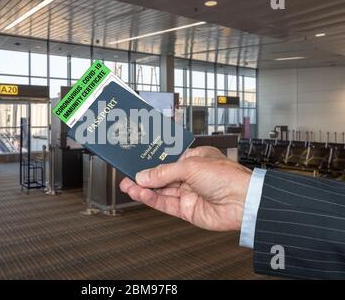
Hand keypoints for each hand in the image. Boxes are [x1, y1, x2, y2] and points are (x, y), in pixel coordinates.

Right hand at [119, 146, 251, 230]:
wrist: (243, 202)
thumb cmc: (227, 177)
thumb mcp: (190, 166)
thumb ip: (163, 172)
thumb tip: (144, 176)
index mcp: (195, 159)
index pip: (167, 160)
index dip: (151, 161)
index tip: (136, 161)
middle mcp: (191, 176)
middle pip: (162, 176)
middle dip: (144, 176)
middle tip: (126, 176)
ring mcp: (188, 193)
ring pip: (161, 191)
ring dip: (143, 188)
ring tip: (127, 185)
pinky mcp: (187, 210)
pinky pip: (165, 204)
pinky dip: (151, 199)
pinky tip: (140, 194)